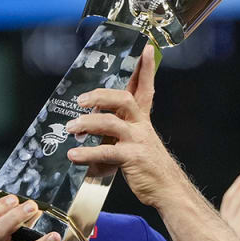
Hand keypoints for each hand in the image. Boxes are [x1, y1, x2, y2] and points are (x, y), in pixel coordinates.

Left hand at [64, 53, 186, 208]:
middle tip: (81, 101)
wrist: (168, 191)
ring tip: (71, 128)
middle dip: (100, 96)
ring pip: (111, 123)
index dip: (146, 69)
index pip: (145, 88)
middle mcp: (141, 126)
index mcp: (143, 120)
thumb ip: (118, 131)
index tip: (146, 50)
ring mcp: (138, 141)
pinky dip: (87, 153)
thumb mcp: (138, 143)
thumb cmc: (149, 167)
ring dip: (87, 123)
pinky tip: (74, 155)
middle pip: (123, 99)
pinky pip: (106, 152)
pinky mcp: (132, 158)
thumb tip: (89, 123)